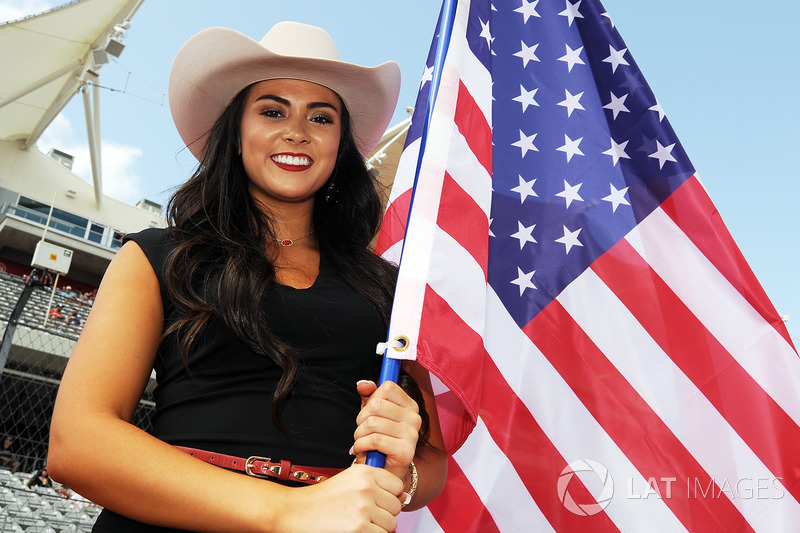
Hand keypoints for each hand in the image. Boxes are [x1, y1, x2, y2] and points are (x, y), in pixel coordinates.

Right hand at [279, 463, 402, 532]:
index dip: (388, 495)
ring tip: (358, 523)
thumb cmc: (322, 499)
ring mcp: (364, 509)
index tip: (375, 500)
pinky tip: (355, 530)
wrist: (296, 512)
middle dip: (384, 513)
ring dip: (378, 527)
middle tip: (363, 514)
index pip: (397, 485)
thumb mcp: (350, 482)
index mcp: (365, 472)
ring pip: (391, 523)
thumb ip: (377, 486)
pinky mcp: (360, 529)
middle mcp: (366, 488)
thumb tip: (405, 496)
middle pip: (396, 506)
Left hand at [353, 380, 421, 480]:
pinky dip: (360, 445)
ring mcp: (412, 435)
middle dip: (361, 419)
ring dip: (359, 434)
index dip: (372, 399)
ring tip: (360, 441)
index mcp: (410, 405)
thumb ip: (369, 396)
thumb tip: (363, 383)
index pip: (387, 388)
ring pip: (372, 423)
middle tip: (361, 430)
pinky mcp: (405, 451)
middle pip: (376, 405)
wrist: (386, 472)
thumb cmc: (379, 440)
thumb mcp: (373, 414)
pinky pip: (374, 440)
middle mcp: (415, 418)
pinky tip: (360, 450)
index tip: (370, 412)